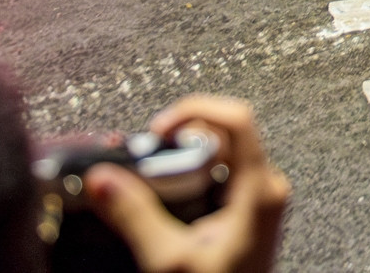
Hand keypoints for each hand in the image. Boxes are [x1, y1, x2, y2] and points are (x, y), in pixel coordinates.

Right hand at [84, 96, 289, 272]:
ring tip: (151, 174)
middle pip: (225, 133)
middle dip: (181, 137)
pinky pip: (222, 174)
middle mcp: (267, 188)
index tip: (157, 130)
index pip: (237, 118)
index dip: (194, 111)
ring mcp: (260, 199)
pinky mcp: (249, 211)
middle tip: (146, 155)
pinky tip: (167, 193)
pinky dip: (192, 175)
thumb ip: (134, 214)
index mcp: (259, 190)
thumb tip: (102, 178)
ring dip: (183, 156)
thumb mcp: (168, 258)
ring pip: (222, 153)